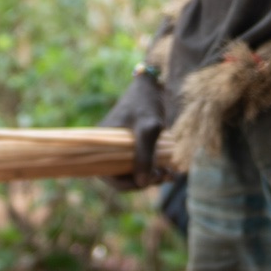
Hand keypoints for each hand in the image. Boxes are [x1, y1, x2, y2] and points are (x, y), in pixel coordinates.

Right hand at [102, 70, 172, 188]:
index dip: (129, 184)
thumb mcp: (148, 128)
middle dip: (143, 181)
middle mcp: (106, 147)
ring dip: (151, 176)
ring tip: (170, 174)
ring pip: (132, 171)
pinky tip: (168, 169)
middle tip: (165, 177)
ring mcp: (119, 147)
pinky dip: (152, 168)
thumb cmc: (147, 104)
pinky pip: (139, 163)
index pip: (109, 176)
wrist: (153, 86)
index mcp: (100, 143)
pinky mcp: (131, 145)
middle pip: (122, 176)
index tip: (149, 182)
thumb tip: (142, 183)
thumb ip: (144, 155)